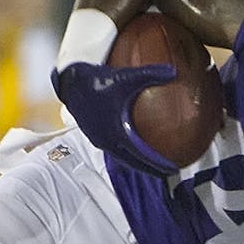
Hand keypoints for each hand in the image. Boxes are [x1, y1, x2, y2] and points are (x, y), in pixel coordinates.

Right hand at [51, 61, 177, 176]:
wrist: (71, 81)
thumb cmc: (95, 82)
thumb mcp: (126, 77)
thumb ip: (150, 74)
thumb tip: (172, 72)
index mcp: (116, 132)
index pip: (141, 156)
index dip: (157, 164)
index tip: (171, 169)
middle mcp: (107, 140)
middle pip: (133, 162)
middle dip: (150, 169)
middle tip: (166, 172)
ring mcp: (99, 139)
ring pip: (122, 157)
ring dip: (137, 162)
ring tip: (150, 164)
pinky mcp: (94, 135)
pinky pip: (114, 150)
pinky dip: (126, 153)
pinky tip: (131, 146)